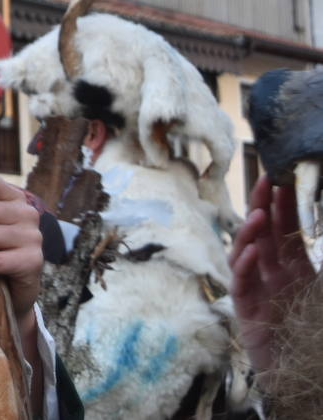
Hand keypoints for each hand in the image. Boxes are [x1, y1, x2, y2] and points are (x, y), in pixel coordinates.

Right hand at [230, 176, 316, 374]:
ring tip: (257, 215)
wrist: (304, 376)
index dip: (282, 207)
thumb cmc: (315, 336)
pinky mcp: (247, 310)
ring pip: (247, 254)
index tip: (280, 181)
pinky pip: (242, 283)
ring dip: (250, 233)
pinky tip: (250, 252)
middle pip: (263, 235)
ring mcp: (258, 291)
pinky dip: (244, 266)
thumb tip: (316, 240)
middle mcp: (273, 276)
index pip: (285, 231)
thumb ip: (321, 269)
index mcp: (294, 271)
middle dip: (261, 207)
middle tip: (262, 182)